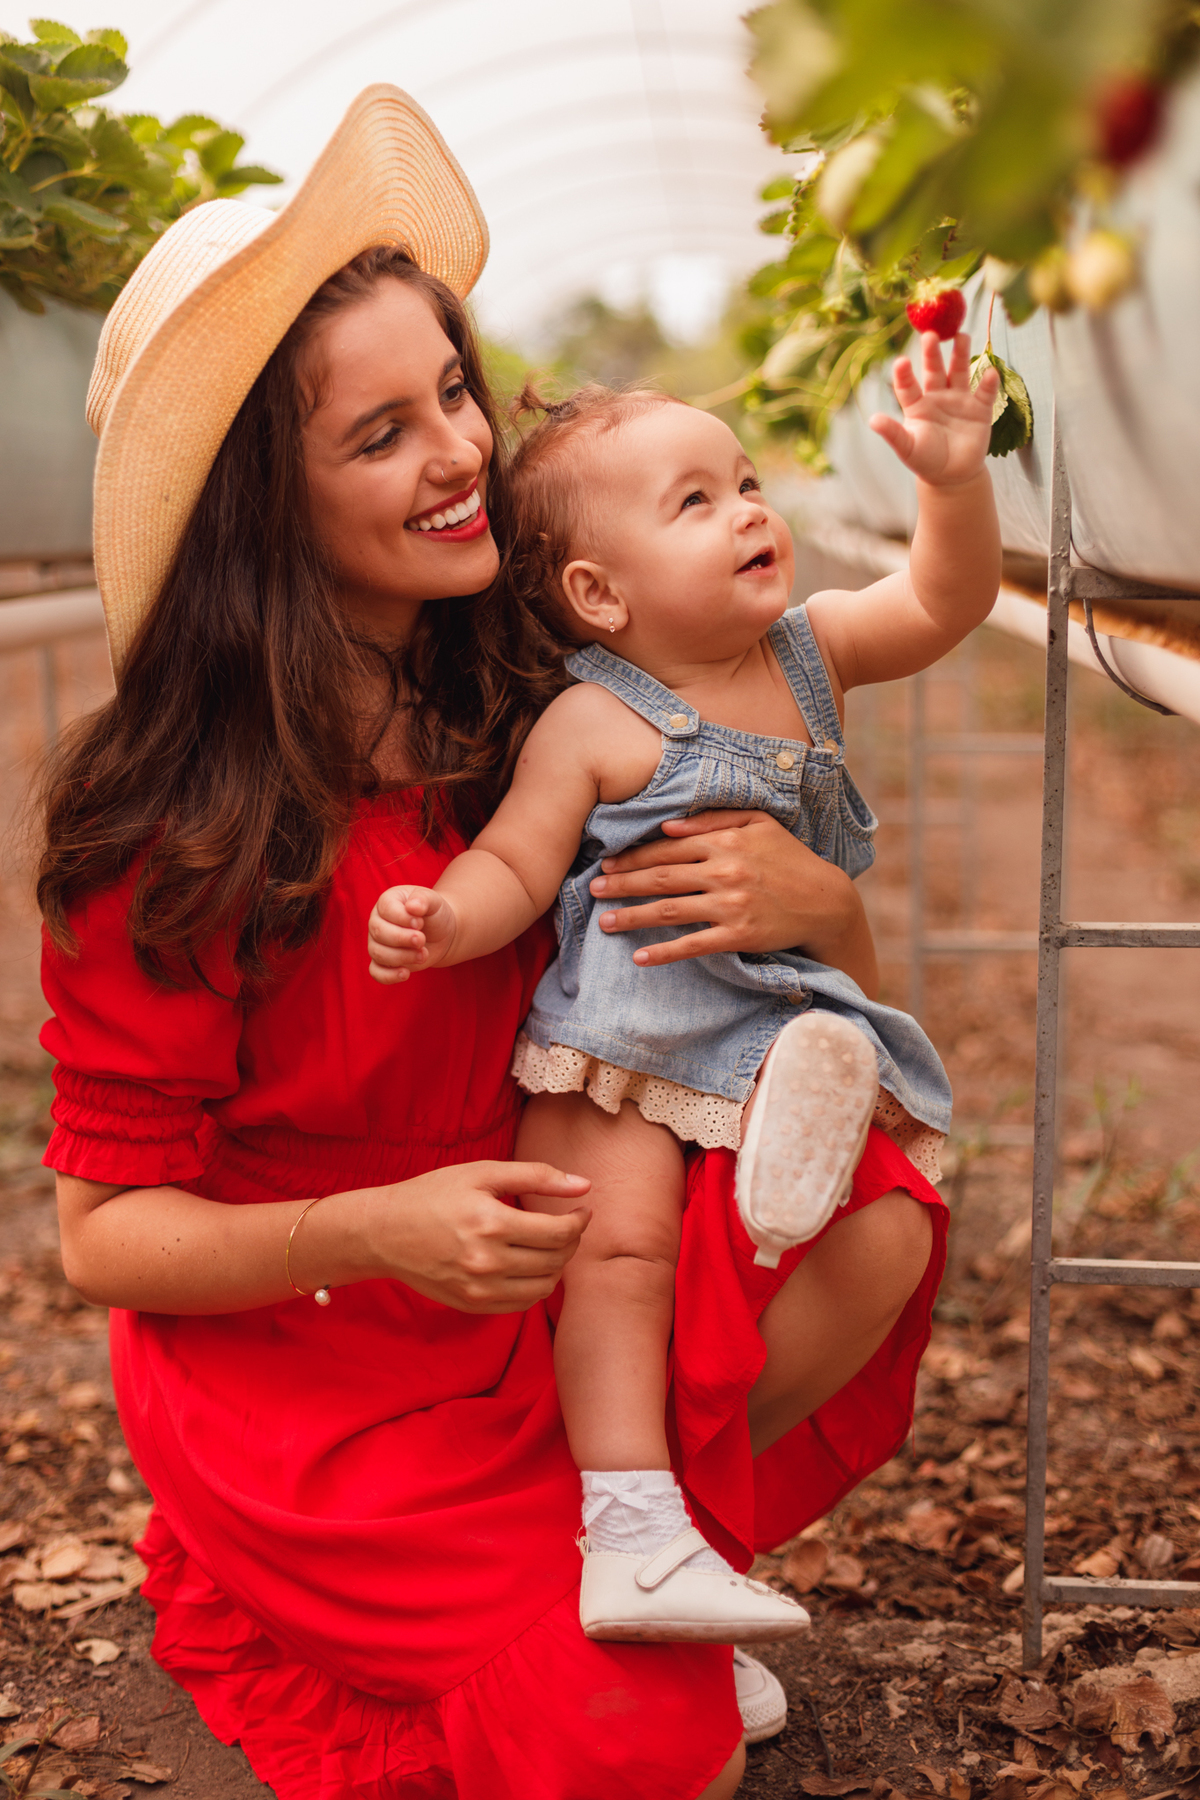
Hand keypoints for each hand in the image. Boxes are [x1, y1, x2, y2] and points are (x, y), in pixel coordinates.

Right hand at [363, 1161, 591, 1313]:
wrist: (385, 1232)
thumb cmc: (434, 1194)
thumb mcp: (482, 1173)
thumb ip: (536, 1176)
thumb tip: (584, 1185)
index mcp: (491, 1223)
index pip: (558, 1233)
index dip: (579, 1222)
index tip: (582, 1210)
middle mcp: (487, 1261)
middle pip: (555, 1260)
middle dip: (572, 1241)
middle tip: (568, 1225)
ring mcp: (478, 1288)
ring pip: (543, 1287)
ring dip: (558, 1266)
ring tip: (551, 1245)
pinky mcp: (472, 1304)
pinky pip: (522, 1303)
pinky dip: (536, 1286)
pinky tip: (530, 1265)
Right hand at [368, 885, 456, 982]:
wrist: (442, 934)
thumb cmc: (434, 914)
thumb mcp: (434, 901)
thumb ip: (423, 899)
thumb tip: (412, 907)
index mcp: (387, 902)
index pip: (386, 909)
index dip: (402, 918)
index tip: (420, 923)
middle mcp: (377, 922)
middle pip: (379, 933)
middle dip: (403, 939)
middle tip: (422, 940)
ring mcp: (377, 943)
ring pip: (378, 953)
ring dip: (402, 957)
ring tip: (423, 954)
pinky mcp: (383, 962)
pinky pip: (376, 972)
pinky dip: (388, 976)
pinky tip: (406, 973)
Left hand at [588, 809, 875, 989]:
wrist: (825, 901)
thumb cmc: (789, 858)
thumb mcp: (759, 824)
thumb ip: (714, 819)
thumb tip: (668, 827)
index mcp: (725, 842)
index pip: (668, 849)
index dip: (633, 857)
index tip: (606, 863)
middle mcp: (724, 871)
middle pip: (661, 878)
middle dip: (622, 885)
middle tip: (592, 890)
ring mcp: (731, 905)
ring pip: (670, 911)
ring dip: (632, 917)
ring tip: (605, 922)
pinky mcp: (739, 935)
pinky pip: (693, 945)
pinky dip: (665, 952)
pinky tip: (641, 958)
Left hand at [868, 331, 997, 487]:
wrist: (952, 475)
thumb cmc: (925, 460)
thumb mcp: (907, 448)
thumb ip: (893, 433)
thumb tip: (873, 420)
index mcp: (917, 405)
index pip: (908, 386)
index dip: (904, 374)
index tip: (901, 361)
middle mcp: (937, 396)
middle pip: (934, 369)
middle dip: (932, 353)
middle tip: (931, 334)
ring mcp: (959, 400)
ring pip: (959, 371)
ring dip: (960, 354)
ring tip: (961, 335)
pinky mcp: (980, 410)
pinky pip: (985, 394)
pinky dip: (988, 384)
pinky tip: (989, 373)